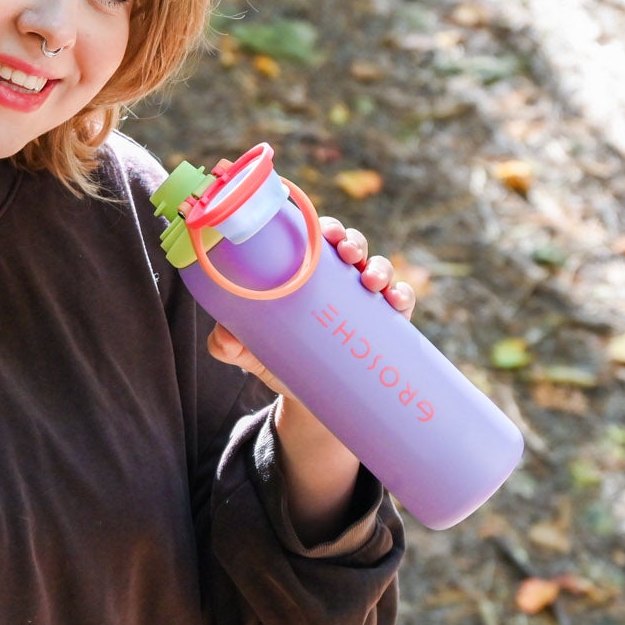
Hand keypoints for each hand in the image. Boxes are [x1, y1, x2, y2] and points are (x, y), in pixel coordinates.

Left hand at [205, 216, 415, 393]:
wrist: (307, 397)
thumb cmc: (277, 359)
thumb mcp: (249, 351)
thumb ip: (228, 344)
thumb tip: (223, 337)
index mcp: (304, 272)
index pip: (316, 237)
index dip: (324, 227)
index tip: (324, 231)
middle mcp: (337, 279)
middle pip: (351, 244)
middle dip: (352, 241)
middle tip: (347, 252)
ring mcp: (363, 299)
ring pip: (379, 267)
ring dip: (379, 267)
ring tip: (370, 281)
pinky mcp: (385, 323)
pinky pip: (399, 301)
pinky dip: (401, 295)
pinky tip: (396, 300)